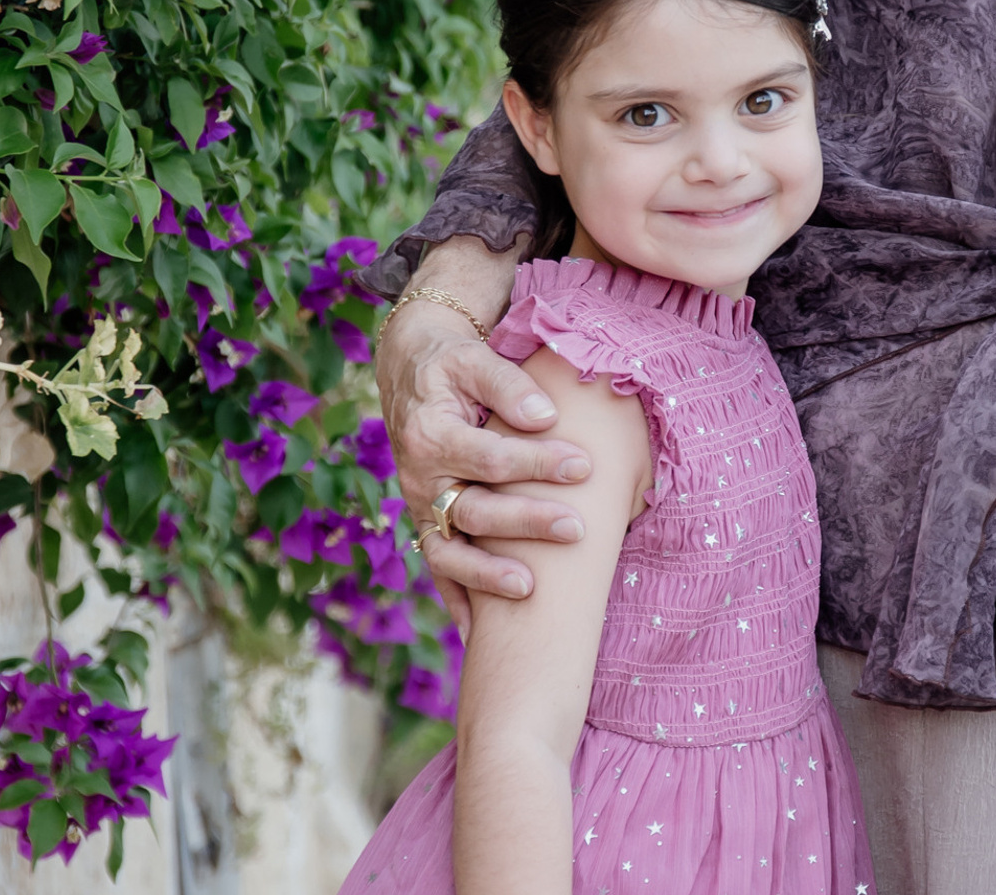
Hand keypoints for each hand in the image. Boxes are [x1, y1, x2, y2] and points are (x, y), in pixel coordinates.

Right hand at [378, 298, 593, 638]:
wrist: (411, 368)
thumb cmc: (452, 362)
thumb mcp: (474, 359)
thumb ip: (509, 386)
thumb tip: (547, 417)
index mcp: (431, 434)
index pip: (489, 458)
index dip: (537, 463)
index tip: (584, 464)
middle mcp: (419, 478)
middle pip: (473, 511)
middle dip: (526, 522)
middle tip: (577, 528)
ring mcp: (420, 506)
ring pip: (449, 551)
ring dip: (488, 575)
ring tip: (532, 590)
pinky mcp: (425, 522)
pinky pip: (439, 567)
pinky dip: (458, 601)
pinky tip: (481, 636)